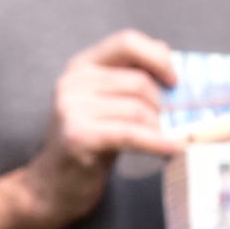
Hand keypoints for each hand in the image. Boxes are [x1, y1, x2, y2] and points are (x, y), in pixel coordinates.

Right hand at [18, 30, 179, 225]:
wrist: (54, 186)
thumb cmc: (90, 145)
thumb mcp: (108, 105)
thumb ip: (129, 76)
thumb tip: (165, 50)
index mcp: (82, 66)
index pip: (126, 42)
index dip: (157, 57)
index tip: (175, 81)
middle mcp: (73, 82)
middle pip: (138, 81)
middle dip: (162, 106)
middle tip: (170, 126)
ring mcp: (71, 108)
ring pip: (138, 108)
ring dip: (159, 128)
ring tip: (165, 143)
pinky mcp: (78, 135)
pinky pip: (131, 133)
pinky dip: (156, 142)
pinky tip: (172, 149)